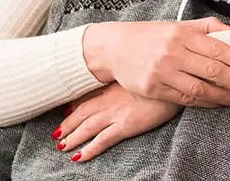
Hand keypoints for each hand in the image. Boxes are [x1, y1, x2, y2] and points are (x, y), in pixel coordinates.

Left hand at [54, 84, 181, 161]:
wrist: (172, 80)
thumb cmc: (159, 74)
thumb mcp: (139, 72)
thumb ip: (127, 77)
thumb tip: (122, 79)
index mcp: (111, 87)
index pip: (86, 98)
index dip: (73, 107)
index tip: (65, 112)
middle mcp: (109, 100)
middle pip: (81, 114)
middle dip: (68, 125)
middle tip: (56, 135)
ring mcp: (116, 114)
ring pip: (87, 128)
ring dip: (73, 139)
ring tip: (63, 147)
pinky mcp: (126, 126)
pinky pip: (102, 141)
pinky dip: (89, 150)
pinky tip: (79, 157)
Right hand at [82, 17, 229, 106]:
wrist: (113, 47)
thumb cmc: (152, 35)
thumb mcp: (180, 25)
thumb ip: (210, 28)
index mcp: (182, 33)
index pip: (219, 48)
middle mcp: (172, 52)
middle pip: (214, 71)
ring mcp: (162, 72)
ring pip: (201, 89)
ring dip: (227, 97)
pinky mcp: (153, 89)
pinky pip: (186, 99)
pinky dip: (207, 102)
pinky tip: (221, 102)